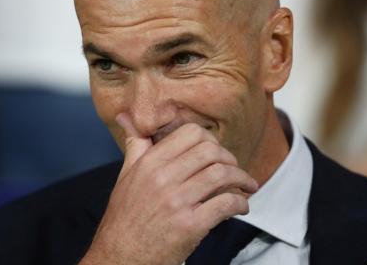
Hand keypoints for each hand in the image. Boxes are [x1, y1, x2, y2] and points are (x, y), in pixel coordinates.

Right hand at [79, 114, 258, 264]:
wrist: (119, 257)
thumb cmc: (124, 219)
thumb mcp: (125, 177)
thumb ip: (135, 145)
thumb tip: (126, 116)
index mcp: (149, 163)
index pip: (191, 133)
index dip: (211, 140)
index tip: (217, 152)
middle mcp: (163, 178)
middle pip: (211, 151)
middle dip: (230, 159)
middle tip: (235, 170)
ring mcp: (177, 202)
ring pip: (221, 175)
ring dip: (242, 179)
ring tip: (247, 186)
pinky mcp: (190, 225)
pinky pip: (225, 204)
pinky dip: (240, 203)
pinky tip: (242, 206)